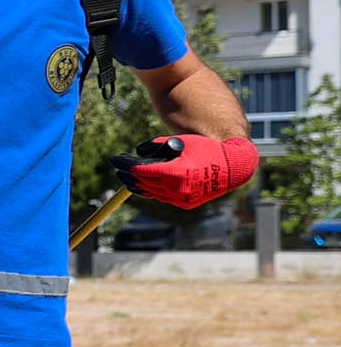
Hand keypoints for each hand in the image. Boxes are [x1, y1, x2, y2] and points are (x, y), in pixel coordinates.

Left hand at [110, 134, 257, 209]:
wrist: (232, 167)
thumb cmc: (207, 150)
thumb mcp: (181, 142)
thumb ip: (157, 145)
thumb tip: (138, 152)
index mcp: (175, 172)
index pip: (141, 170)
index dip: (125, 165)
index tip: (115, 160)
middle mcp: (176, 188)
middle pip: (143, 182)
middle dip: (128, 175)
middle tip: (119, 169)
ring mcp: (181, 198)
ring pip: (151, 192)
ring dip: (138, 185)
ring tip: (128, 178)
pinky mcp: (185, 204)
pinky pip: (163, 197)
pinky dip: (153, 191)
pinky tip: (145, 185)